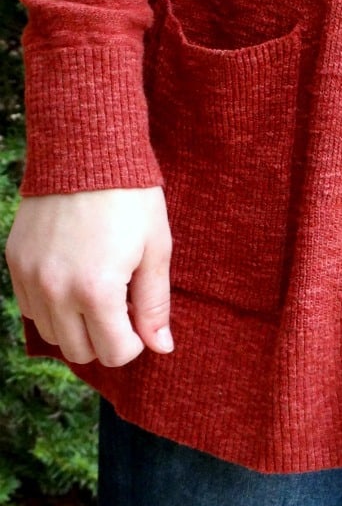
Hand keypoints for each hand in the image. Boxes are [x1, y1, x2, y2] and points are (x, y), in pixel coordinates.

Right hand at [5, 187, 172, 366]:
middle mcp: (55, 290)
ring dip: (76, 326)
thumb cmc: (130, 200)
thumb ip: (154, 306)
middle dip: (105, 340)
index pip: (114, 353)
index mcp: (96, 290)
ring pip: (51, 334)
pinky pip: (30, 308)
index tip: (139, 321)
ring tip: (97, 294)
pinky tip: (73, 282)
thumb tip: (161, 347)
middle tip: (120, 309)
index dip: (134, 344)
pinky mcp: (15, 261)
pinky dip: (52, 308)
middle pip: (80, 352)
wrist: (86, 152)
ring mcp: (30, 277)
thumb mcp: (155, 252)